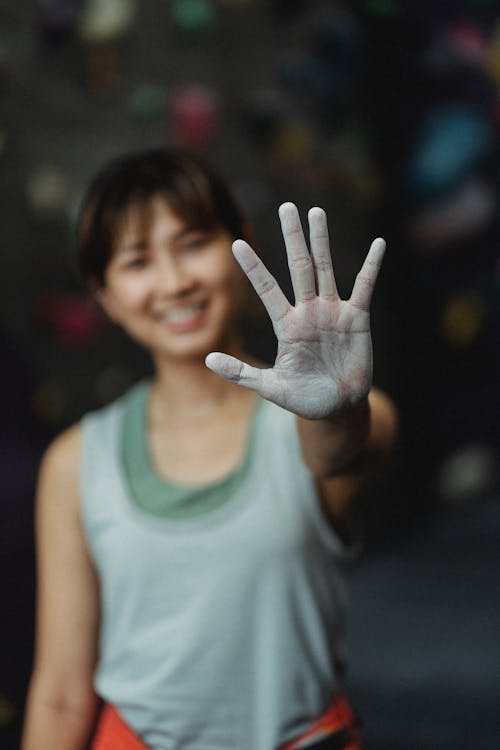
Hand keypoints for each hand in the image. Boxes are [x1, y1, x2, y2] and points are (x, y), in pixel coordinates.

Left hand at [205, 202, 385, 419]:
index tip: (237, 244)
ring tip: (316, 212)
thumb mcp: (269, 388)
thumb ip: (240, 373)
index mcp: (286, 325)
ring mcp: (332, 312)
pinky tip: (378, 243)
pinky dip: (372, 266)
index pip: (266, 289)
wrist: (336, 408)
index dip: (253, 267)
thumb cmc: (302, 397)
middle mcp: (308, 311)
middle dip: (292, 238)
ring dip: (322, 241)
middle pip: (298, 267)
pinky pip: (364, 287)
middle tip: (286, 207)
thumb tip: (208, 359)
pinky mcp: (357, 318)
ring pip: (326, 269)